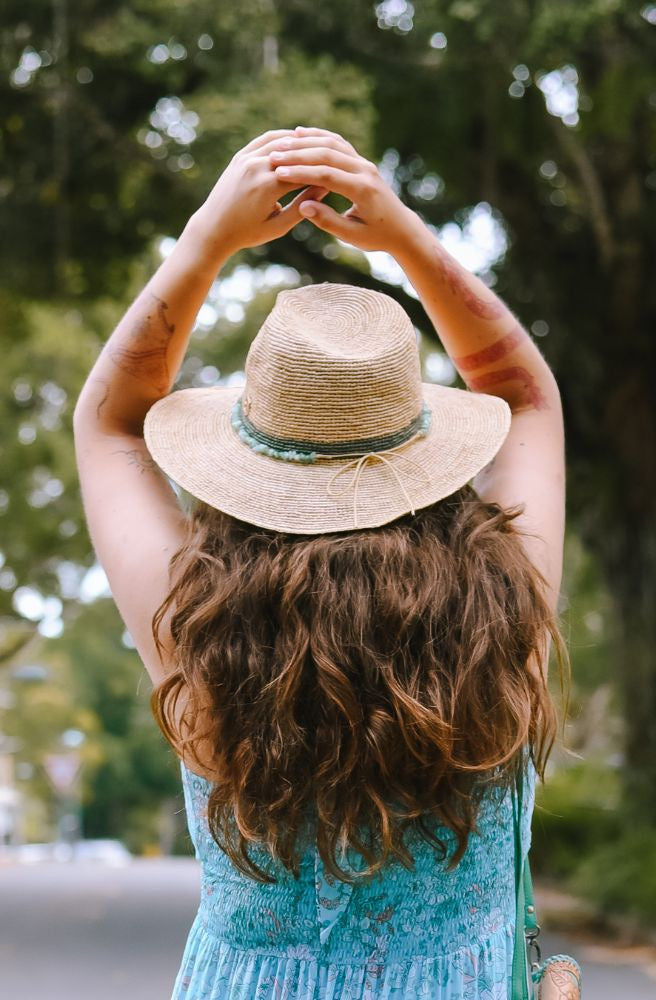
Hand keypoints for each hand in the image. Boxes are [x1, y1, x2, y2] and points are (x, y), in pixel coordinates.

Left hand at [193, 128, 328, 254]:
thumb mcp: (279, 226)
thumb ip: (302, 206)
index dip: (323, 172)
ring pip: (280, 141)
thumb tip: (324, 188)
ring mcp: (246, 159)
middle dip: (313, 154)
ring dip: (299, 142)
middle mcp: (256, 167)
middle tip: (333, 154)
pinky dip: (282, 138)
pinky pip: (265, 140)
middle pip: (294, 154)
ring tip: (317, 145)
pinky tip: (295, 141)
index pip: (304, 172)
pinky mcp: (240, 156)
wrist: (213, 228)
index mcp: (267, 187)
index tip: (339, 173)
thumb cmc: (248, 233)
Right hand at [267, 126, 419, 253]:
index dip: (301, 173)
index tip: (278, 173)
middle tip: (274, 156)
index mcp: (363, 190)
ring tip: (281, 145)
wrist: (401, 228)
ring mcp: (364, 163)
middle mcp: (365, 171)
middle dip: (299, 154)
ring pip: (333, 144)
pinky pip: (338, 143)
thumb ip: (328, 221)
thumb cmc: (376, 237)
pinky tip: (300, 134)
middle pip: (328, 154)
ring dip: (306, 142)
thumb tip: (304, 207)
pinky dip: (319, 137)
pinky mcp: (361, 161)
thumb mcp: (352, 235)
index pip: (327, 176)